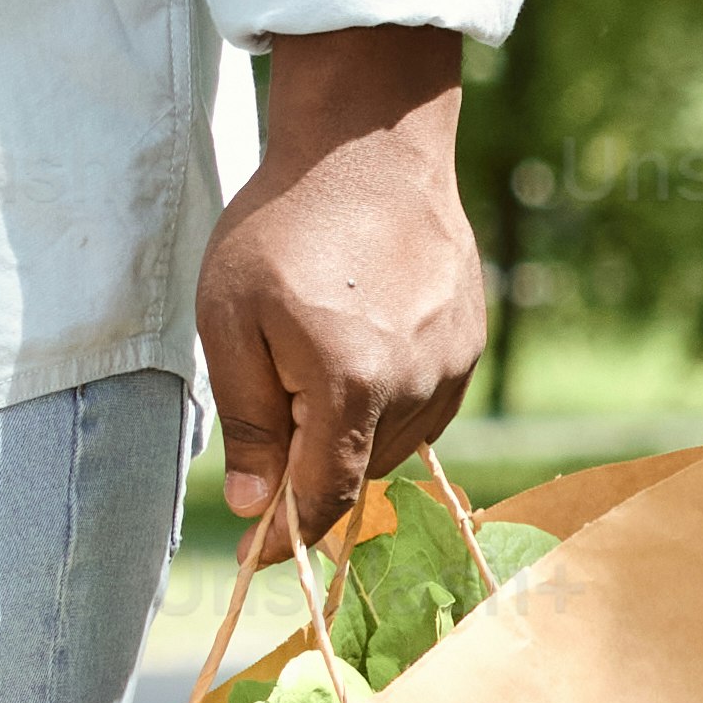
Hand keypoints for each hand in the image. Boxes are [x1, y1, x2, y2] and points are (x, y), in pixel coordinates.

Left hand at [199, 28, 488, 557]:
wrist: (367, 148)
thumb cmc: (282, 228)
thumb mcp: (231, 321)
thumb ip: (248, 422)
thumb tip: (252, 509)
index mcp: (353, 385)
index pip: (324, 496)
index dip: (288, 531)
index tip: (260, 554)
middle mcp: (418, 384)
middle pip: (358, 471)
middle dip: (311, 463)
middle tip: (274, 405)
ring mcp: (454, 363)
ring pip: (395, 441)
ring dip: (351, 428)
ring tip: (316, 354)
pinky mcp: (471, 341)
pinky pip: (426, 404)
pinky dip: (387, 398)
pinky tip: (357, 346)